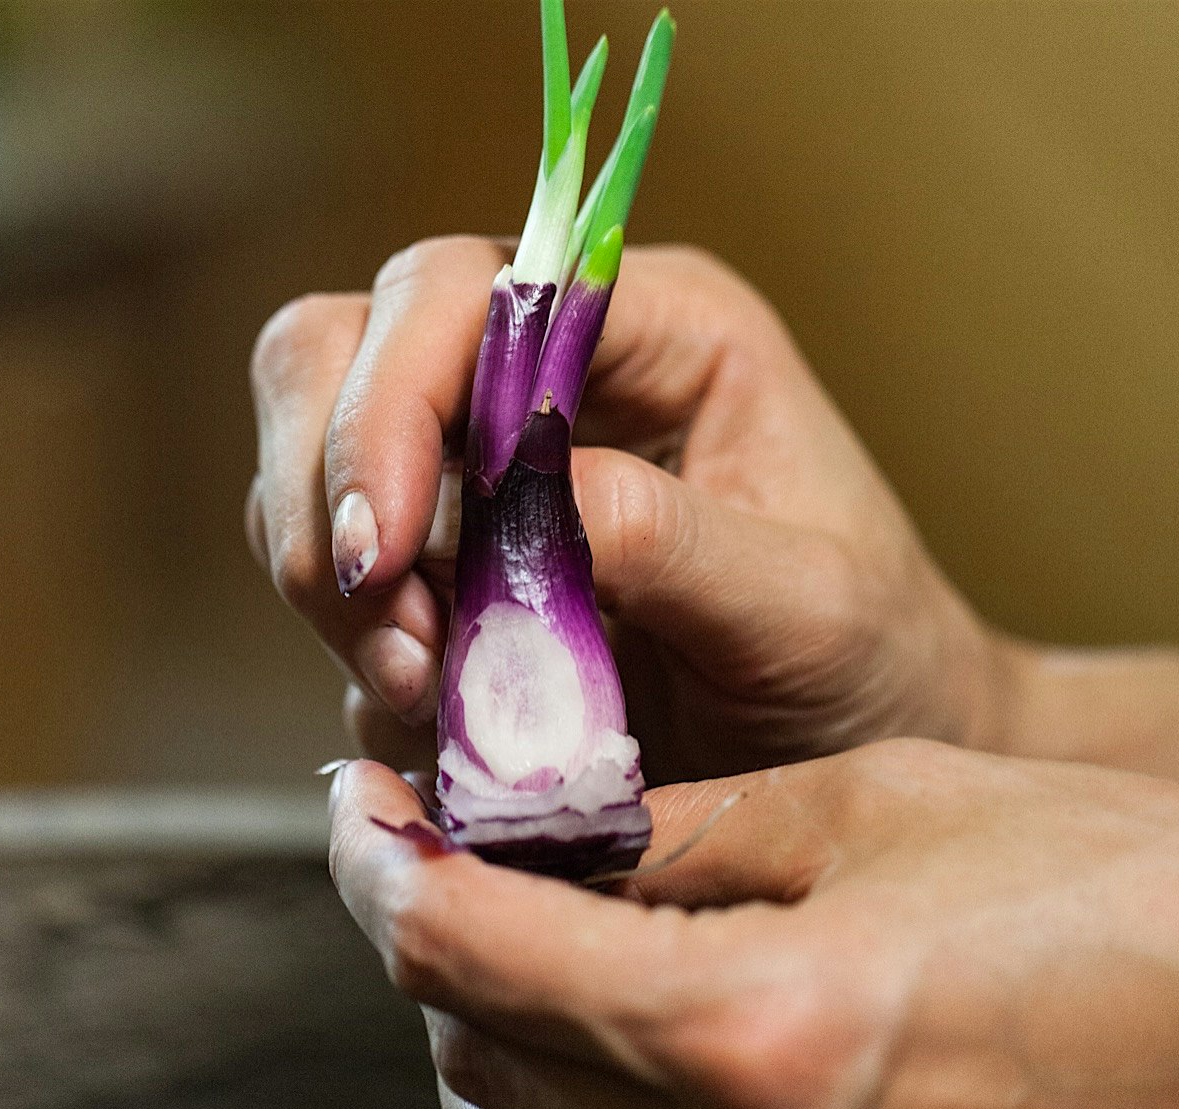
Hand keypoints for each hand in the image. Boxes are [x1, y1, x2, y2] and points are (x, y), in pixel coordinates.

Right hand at [248, 238, 1002, 780]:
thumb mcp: (807, 608)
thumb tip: (534, 500)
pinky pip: (347, 595)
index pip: (459, 292)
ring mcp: (487, 476)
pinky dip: (366, 661)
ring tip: (431, 690)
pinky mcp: (455, 572)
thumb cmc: (865, 657)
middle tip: (391, 628)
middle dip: (333, 493)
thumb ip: (677, 545)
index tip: (386, 548)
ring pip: (313, 477)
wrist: (850, 747)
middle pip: (337, 355)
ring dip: (340, 592)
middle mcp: (552, 377)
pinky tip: (449, 720)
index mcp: (654, 329)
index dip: (389, 400)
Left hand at [328, 746, 1178, 1108]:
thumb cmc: (1116, 882)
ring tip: (520, 940)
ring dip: (487, 1049)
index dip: (382, 868)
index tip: (361, 809)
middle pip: (477, 1063)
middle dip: (427, 941)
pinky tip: (618, 1029)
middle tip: (441, 846)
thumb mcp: (871, 806)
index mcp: (759, 1036)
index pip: (466, 957)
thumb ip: (677, 837)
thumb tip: (544, 835)